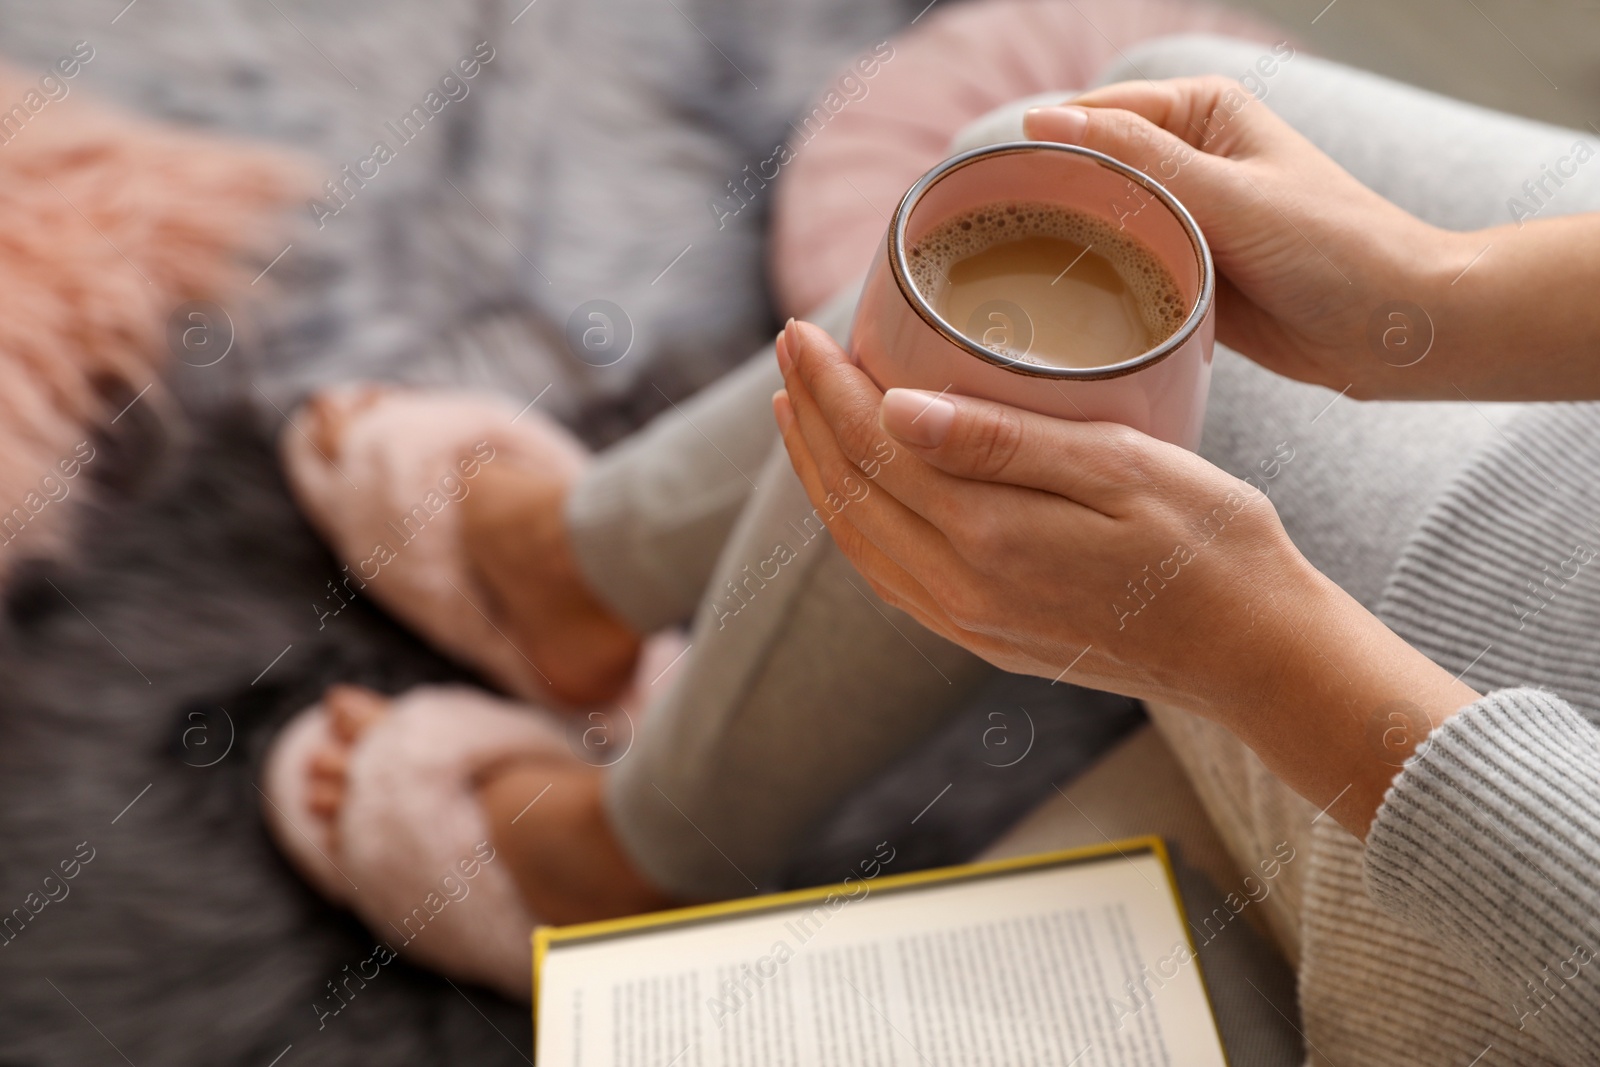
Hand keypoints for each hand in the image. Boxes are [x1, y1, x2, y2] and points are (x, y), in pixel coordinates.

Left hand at [773, 319, 1479, 835]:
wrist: (1254, 654)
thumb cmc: (1211, 544)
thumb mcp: (1122, 469)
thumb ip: (1005, 442)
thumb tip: (894, 409)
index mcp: (990, 537)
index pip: (876, 450)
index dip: (831, 387)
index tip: (804, 331)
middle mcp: (962, 591)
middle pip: (852, 496)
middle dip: (811, 420)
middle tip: (792, 353)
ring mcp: (970, 623)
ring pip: (861, 542)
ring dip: (822, 475)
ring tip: (802, 414)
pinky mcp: (987, 638)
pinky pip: (892, 580)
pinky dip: (857, 527)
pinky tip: (858, 496)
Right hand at [1024, 78, 1475, 399]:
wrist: (1396, 331)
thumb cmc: (1336, 248)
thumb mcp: (1231, 196)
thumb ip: (1138, 161)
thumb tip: (1044, 120)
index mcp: (1200, 113)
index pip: (1095, 117)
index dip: (1044, 151)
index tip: (991, 192)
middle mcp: (1186, 160)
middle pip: (1087, 173)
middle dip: (1047, 205)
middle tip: (996, 248)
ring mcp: (1182, 220)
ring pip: (1097, 226)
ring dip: (1068, 252)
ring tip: (1018, 282)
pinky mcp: (1182, 274)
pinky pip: (1119, 273)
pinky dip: (1095, 288)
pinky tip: (1061, 310)